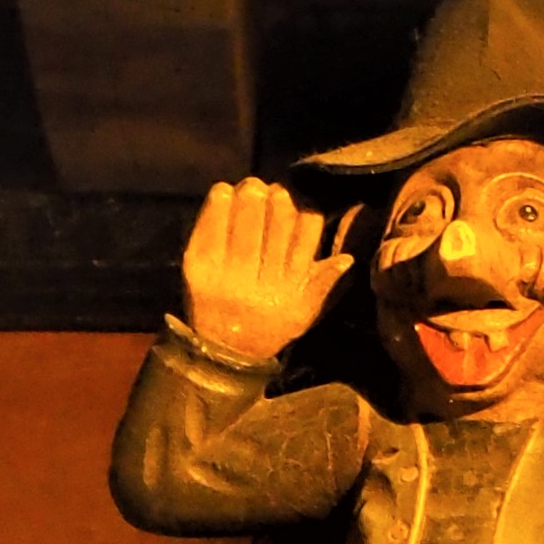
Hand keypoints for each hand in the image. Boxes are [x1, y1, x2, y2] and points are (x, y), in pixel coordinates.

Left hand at [180, 181, 353, 365]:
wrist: (222, 351)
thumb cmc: (270, 326)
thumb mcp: (303, 313)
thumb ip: (325, 286)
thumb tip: (346, 259)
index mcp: (289, 287)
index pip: (308, 226)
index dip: (304, 207)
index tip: (297, 205)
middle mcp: (259, 281)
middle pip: (280, 210)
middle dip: (278, 195)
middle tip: (271, 195)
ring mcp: (227, 273)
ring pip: (248, 207)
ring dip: (251, 192)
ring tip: (250, 193)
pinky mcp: (197, 266)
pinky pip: (211, 218)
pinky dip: (220, 199)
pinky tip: (225, 195)